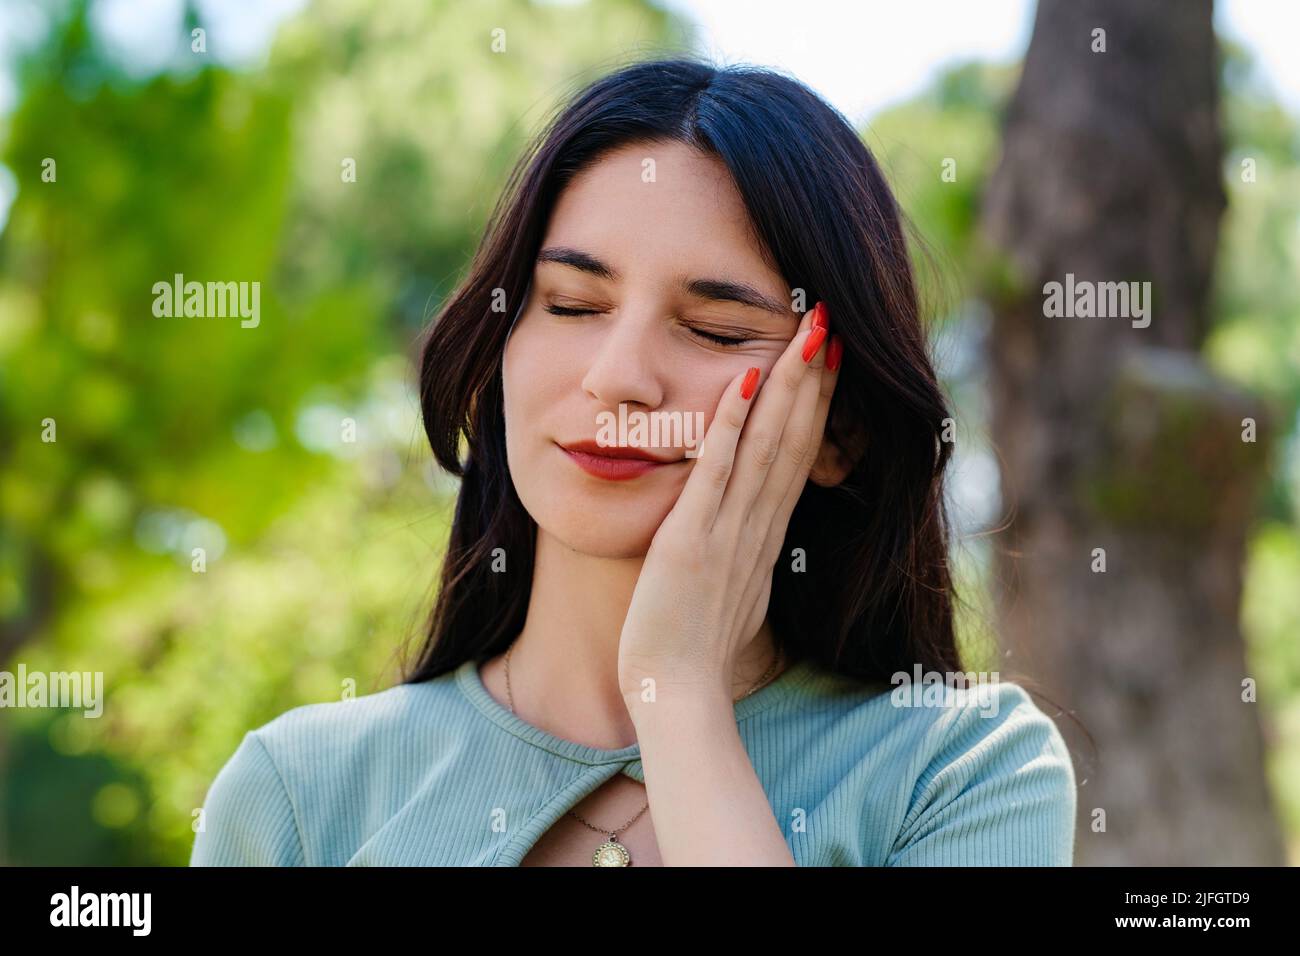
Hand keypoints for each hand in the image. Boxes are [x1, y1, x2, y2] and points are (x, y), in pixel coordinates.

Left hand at [617, 303, 840, 705]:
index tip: (829, 358)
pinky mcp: (693, 540)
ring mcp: (729, 530)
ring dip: (789, 386)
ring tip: (808, 332)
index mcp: (765, 535)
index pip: (798, 457)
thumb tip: (751, 532)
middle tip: (832, 322)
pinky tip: (741, 381)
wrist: (676, 692)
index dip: (816, 404)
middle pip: (795, 439)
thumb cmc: (695, 647)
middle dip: (815, 378)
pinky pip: (715, 474)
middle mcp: (757, 525)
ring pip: (768, 445)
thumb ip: (743, 552)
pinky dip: (731, 426)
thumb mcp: (733, 589)